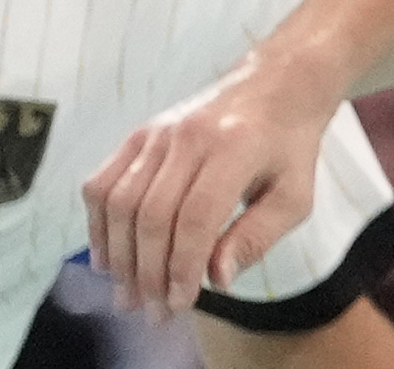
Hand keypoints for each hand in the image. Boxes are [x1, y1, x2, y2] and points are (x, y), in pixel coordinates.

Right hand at [82, 62, 330, 312]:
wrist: (277, 84)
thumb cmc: (289, 146)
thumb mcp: (295, 194)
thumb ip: (258, 236)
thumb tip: (216, 278)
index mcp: (236, 146)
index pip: (196, 217)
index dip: (182, 266)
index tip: (180, 302)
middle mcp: (191, 135)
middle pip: (153, 215)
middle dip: (148, 271)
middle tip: (151, 309)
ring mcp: (159, 132)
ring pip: (121, 202)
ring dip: (119, 256)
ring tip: (127, 293)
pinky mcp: (140, 134)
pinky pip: (103, 183)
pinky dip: (98, 224)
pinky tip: (106, 257)